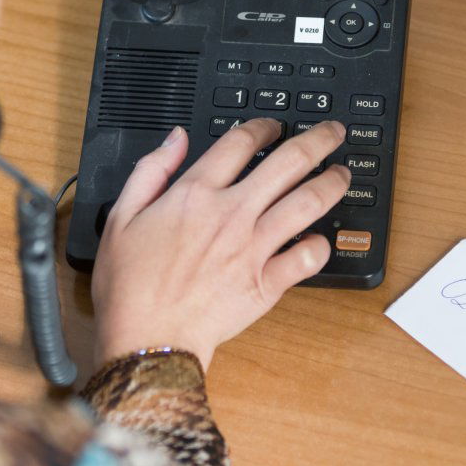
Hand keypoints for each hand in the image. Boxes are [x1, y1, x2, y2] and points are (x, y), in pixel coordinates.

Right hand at [90, 119, 349, 370]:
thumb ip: (151, 170)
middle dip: (318, 140)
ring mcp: (253, 248)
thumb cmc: (130, 286)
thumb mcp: (122, 216)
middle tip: (333, 133)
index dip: (264, 126)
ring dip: (332, 183)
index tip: (274, 126)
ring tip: (342, 175)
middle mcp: (231, 214)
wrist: (147, 339)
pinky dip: (320, 246)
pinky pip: (307, 258)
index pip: (241, 142)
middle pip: (289, 162)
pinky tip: (320, 239)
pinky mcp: (267, 283)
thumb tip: (176, 138)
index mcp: (195, 194)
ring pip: (308, 202)